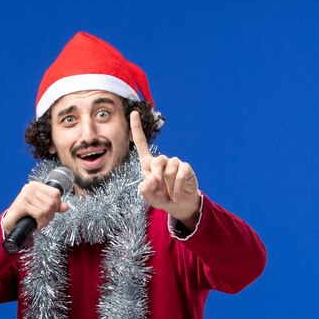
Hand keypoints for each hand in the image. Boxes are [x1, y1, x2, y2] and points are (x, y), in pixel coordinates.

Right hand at [2, 182, 69, 234]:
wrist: (10, 224)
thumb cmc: (25, 215)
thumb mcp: (41, 209)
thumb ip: (54, 206)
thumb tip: (66, 206)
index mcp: (35, 186)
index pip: (55, 193)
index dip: (56, 205)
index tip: (49, 212)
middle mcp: (29, 188)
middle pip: (52, 202)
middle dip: (50, 215)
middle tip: (43, 220)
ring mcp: (25, 195)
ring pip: (46, 209)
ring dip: (45, 220)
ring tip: (39, 223)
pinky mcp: (21, 204)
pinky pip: (39, 214)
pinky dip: (40, 223)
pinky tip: (36, 226)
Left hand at [130, 111, 200, 229]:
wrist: (178, 205)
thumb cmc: (160, 198)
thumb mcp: (148, 196)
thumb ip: (144, 189)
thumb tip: (151, 179)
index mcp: (148, 164)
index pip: (141, 143)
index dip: (137, 128)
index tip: (133, 113)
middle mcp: (161, 160)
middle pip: (157, 161)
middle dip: (156, 177)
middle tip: (158, 189)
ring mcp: (174, 163)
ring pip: (169, 169)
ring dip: (168, 186)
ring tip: (170, 195)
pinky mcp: (186, 168)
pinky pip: (180, 174)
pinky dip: (177, 187)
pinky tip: (176, 195)